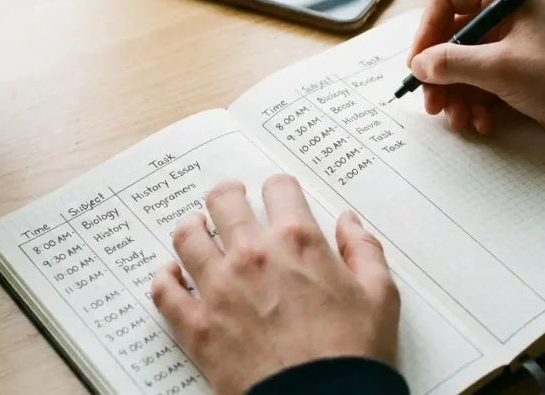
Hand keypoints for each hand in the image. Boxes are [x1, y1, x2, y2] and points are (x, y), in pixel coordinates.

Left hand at [151, 175, 399, 394]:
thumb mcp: (380, 296)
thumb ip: (364, 251)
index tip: (278, 195)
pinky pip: (165, 292)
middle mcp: (253, 256)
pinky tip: (171, 274)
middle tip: (230, 199)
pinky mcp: (197, 326)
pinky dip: (164, 279)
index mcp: (298, 242)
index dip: (279, 189)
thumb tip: (350, 223)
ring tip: (197, 227)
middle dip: (229, 195)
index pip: (279, 189)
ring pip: (188, 238)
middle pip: (224, 202)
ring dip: (193, 227)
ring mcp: (219, 289)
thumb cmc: (352, 355)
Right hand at [408, 0, 544, 163]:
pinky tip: (482, 124)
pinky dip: (477, 104)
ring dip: (457, 96)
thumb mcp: (500, 68)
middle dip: (441, 74)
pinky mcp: (519, 73)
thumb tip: (418, 64)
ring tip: (460, 121)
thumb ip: (452, 63)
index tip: (418, 65)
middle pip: (452, 37)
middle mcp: (508, 13)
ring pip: (465, 65)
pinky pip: (483, 84)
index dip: (427, 30)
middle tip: (432, 105)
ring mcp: (514, 44)